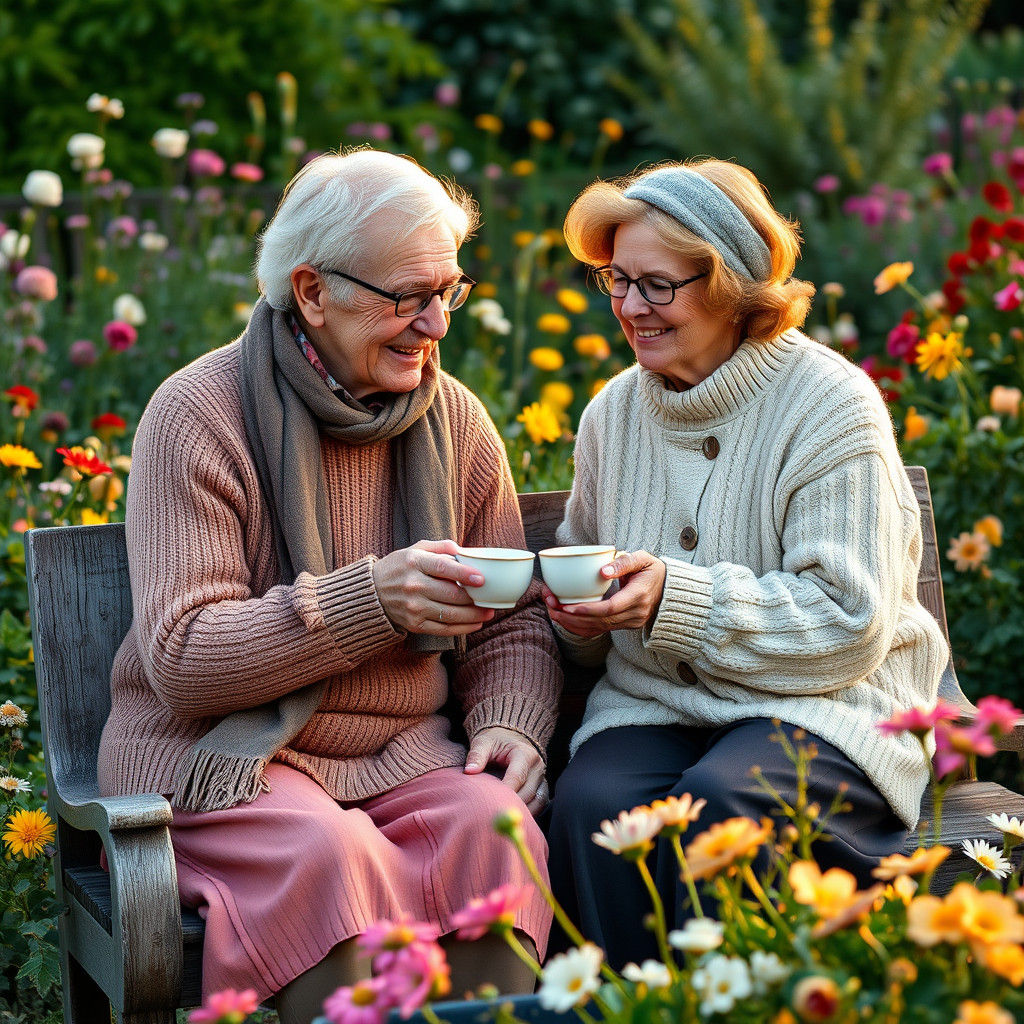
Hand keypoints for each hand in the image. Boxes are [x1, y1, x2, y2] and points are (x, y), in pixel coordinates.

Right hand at [372, 539, 494, 635]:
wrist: (372, 593)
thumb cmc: (399, 567)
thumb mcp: (415, 549)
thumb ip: (441, 547)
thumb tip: (464, 551)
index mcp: (414, 562)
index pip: (442, 568)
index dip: (464, 574)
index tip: (481, 579)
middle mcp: (413, 586)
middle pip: (451, 594)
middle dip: (475, 599)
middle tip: (491, 598)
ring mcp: (413, 608)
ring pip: (450, 615)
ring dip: (474, 615)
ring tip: (488, 612)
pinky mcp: (414, 625)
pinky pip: (443, 629)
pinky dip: (463, 628)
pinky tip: (475, 623)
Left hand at [464, 726, 548, 815]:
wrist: (510, 738)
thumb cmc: (495, 741)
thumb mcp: (483, 742)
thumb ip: (477, 755)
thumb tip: (469, 771)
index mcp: (524, 753)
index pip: (516, 776)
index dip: (505, 792)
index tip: (492, 803)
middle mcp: (537, 766)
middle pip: (528, 791)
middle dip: (512, 805)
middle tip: (495, 815)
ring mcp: (542, 777)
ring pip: (537, 800)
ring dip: (522, 811)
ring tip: (504, 817)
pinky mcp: (542, 787)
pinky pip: (540, 803)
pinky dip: (529, 812)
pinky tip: (514, 815)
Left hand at [544, 549, 666, 637]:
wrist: (668, 587)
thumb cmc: (652, 569)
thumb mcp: (642, 559)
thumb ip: (624, 562)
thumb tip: (602, 571)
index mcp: (639, 596)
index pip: (610, 608)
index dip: (588, 610)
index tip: (567, 607)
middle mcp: (636, 614)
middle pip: (600, 621)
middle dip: (572, 617)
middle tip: (551, 606)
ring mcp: (631, 622)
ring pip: (598, 629)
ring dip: (573, 624)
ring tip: (553, 613)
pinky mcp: (625, 626)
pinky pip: (600, 631)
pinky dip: (581, 628)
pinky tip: (565, 620)